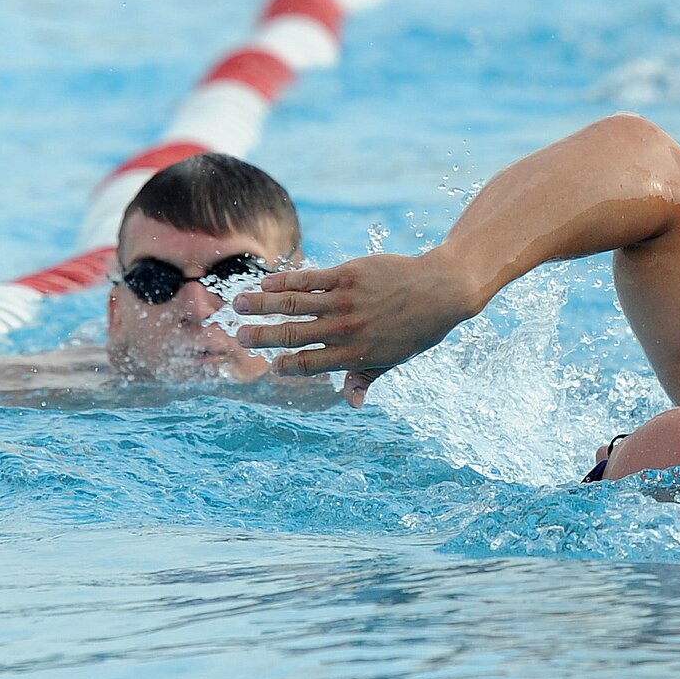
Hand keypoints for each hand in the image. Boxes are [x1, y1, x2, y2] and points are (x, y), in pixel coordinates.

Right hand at [234, 250, 480, 405]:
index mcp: (355, 354)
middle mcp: (347, 329)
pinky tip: (267, 283)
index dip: (288, 365)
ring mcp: (346, 300)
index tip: (270, 364)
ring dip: (263, 304)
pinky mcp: (350, 274)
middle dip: (263, 335)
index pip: (310, 363)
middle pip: (294, 334)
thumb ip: (365, 377)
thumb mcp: (393, 359)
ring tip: (239, 304)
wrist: (440, 290)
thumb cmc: (415, 328)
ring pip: (295, 303)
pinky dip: (286, 281)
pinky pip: (310, 279)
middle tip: (239, 335)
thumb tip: (351, 404)